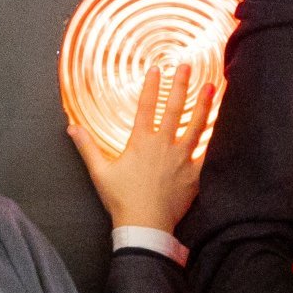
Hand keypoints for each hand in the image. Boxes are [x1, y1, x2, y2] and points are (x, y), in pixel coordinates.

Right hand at [73, 56, 212, 235]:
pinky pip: (207, 152)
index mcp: (141, 142)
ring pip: (196, 126)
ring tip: (211, 87)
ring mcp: (182, 158)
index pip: (146, 106)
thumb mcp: (99, 172)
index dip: (151, 86)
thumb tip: (72, 128)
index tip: (157, 68)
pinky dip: (213, 137)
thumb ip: (87, 147)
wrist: (145, 225)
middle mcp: (164, 145)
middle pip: (175, 109)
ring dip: (204, 104)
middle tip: (186, 66)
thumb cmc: (122, 199)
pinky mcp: (194, 174)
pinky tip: (221, 125)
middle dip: (181, 84)